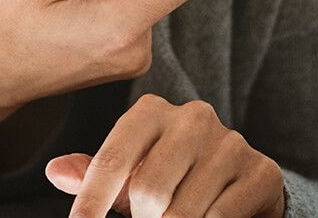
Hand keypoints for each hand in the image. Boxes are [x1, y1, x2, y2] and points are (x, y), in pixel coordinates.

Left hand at [48, 94, 286, 217]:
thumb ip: (93, 174)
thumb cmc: (170, 181)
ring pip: (183, 212)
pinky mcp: (262, 172)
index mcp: (150, 111)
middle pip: (148, 192)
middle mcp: (192, 117)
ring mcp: (231, 143)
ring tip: (175, 217)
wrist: (239, 186)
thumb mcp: (129, 176)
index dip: (92, 201)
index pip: (111, 161)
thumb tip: (55, 171)